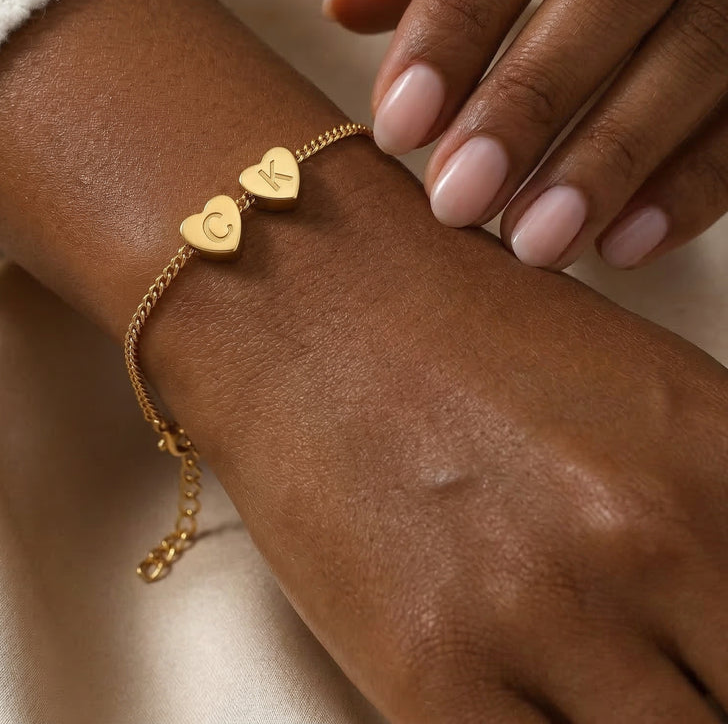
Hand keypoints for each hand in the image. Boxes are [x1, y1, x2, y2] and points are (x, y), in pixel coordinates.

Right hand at [150, 148, 727, 722]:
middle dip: (697, 692)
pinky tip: (522, 703)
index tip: (709, 660)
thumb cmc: (444, 324)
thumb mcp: (633, 389)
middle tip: (654, 674)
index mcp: (719, 458)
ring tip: (578, 675)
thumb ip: (711, 506)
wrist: (295, 299)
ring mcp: (538, 611)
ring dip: (624, 719)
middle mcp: (648, 540)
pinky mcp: (433, 671)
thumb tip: (715, 612)